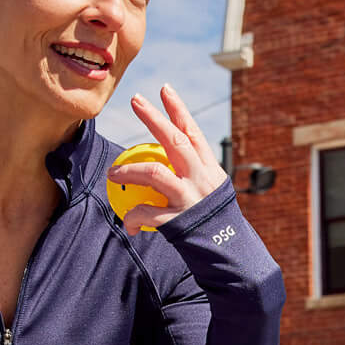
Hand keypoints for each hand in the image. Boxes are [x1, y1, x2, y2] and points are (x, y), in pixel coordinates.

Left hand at [116, 85, 227, 235]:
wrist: (232, 256)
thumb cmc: (215, 224)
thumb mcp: (211, 196)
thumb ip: (192, 180)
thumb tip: (166, 169)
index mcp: (210, 170)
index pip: (193, 132)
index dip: (178, 109)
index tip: (164, 89)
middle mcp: (202, 179)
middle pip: (176, 141)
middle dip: (155, 119)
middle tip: (136, 100)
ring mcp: (191, 198)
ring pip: (155, 174)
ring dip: (129, 170)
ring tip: (112, 172)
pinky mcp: (180, 221)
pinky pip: (148, 214)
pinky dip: (133, 217)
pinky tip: (126, 222)